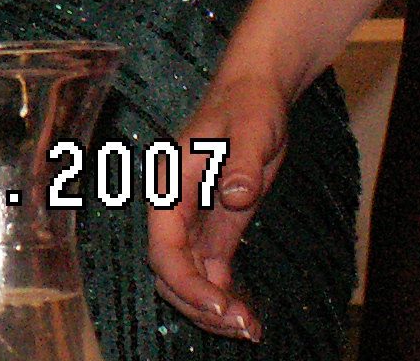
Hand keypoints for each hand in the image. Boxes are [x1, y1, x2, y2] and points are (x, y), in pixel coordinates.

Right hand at [148, 71, 285, 341]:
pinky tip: (246, 314)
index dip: (187, 283)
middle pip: (169, 271)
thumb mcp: (251, 130)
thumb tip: (236, 194)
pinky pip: (209, 269)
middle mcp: (173, 206)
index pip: (164, 248)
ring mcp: (193, 217)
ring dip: (210, 307)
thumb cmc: (249, 105)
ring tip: (249, 328)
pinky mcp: (214, 222)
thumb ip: (241, 162)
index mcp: (170, 185)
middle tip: (243, 328)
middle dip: (199, 305)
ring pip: (187, 276)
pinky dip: (222, 295)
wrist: (255, 92)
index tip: (221, 308)